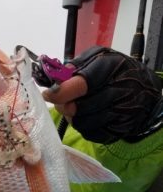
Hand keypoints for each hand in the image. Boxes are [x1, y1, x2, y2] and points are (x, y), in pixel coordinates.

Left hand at [43, 46, 161, 143]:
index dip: (61, 92)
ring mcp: (120, 112)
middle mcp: (119, 90)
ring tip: (76, 108)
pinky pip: (90, 133)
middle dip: (64, 106)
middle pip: (79, 107)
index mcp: (110, 67)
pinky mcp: (118, 130)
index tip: (48, 94)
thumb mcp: (97, 58)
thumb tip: (53, 78)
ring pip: (82, 123)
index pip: (81, 84)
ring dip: (72, 117)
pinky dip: (83, 126)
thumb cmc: (114, 72)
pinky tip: (89, 116)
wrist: (143, 91)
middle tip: (61, 102)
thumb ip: (75, 66)